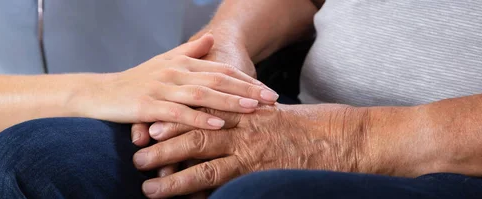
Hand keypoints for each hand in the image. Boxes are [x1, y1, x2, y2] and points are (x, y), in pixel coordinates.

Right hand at [80, 34, 278, 129]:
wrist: (101, 93)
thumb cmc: (135, 80)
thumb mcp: (164, 62)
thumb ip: (189, 51)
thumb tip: (211, 38)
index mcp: (181, 62)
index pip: (221, 69)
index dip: (246, 80)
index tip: (268, 90)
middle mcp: (174, 72)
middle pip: (217, 80)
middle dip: (247, 90)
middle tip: (272, 99)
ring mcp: (161, 89)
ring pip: (201, 94)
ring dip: (229, 102)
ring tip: (252, 108)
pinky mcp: (148, 106)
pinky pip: (178, 113)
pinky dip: (199, 118)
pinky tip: (218, 124)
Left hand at [133, 104, 369, 197]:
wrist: (343, 138)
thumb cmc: (306, 125)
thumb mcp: (271, 113)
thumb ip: (243, 116)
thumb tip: (215, 123)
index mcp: (244, 113)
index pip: (200, 115)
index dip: (173, 122)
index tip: (148, 128)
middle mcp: (244, 134)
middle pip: (195, 139)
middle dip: (164, 148)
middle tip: (138, 157)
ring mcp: (253, 158)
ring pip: (205, 168)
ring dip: (175, 179)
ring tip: (150, 189)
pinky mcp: (261, 178)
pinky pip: (227, 190)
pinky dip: (206, 198)